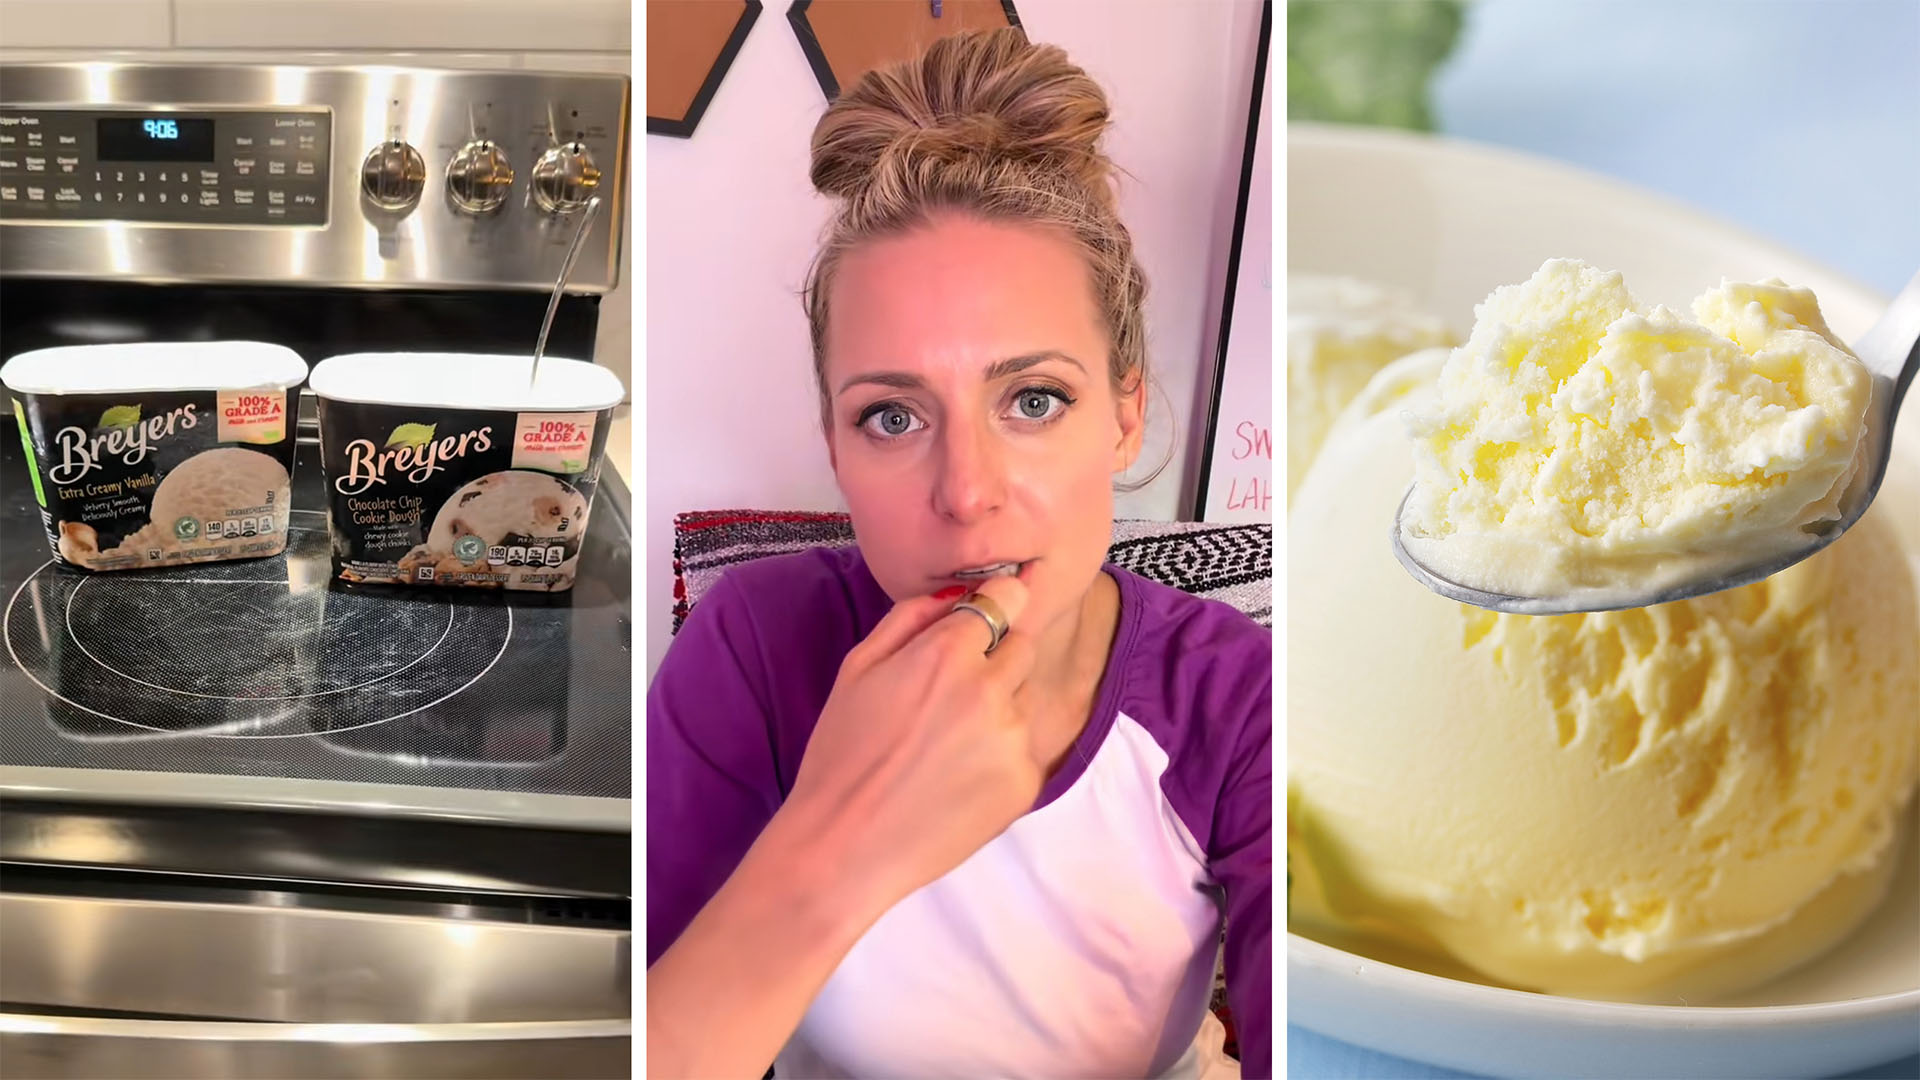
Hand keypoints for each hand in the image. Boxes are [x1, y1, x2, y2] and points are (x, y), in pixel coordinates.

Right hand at [783, 575, 1041, 908]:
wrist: (844, 847)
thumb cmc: (841, 754)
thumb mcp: (858, 667)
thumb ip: (911, 616)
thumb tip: (958, 591)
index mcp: (948, 654)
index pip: (1007, 598)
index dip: (996, 604)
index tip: (989, 614)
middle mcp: (991, 691)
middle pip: (1024, 645)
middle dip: (995, 658)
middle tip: (949, 696)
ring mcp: (1014, 740)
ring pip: (1025, 699)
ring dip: (999, 709)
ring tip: (946, 745)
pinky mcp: (1025, 783)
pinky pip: (1025, 750)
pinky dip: (1000, 756)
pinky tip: (957, 778)